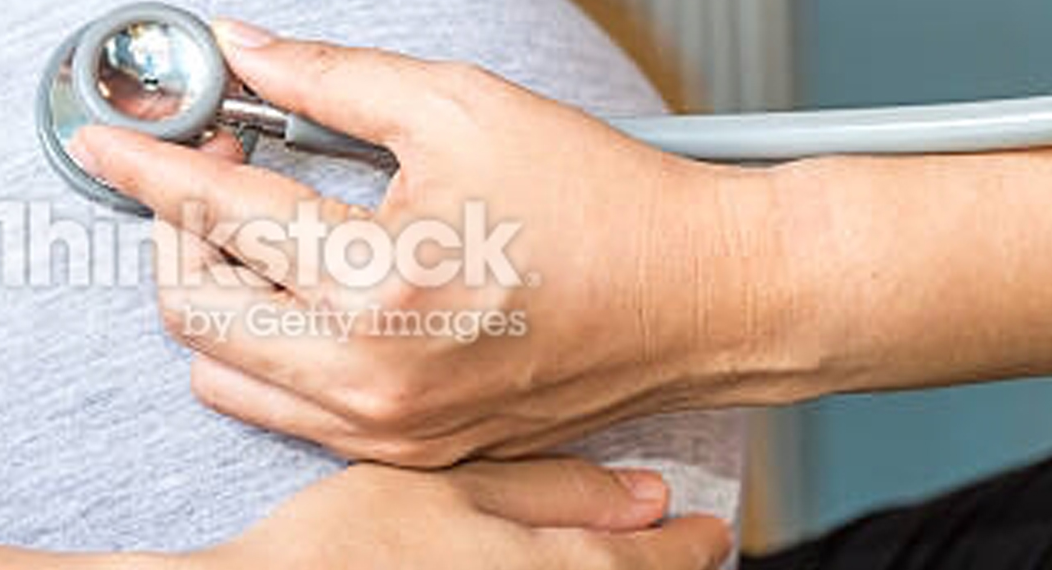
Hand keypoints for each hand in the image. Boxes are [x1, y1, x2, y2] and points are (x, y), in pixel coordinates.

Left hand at [68, 19, 820, 465]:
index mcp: (380, 286)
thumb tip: (244, 53)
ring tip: (264, 228)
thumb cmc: (606, 206)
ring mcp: (386, 428)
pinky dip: (265, 346)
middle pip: (191, 308)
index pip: (213, 217)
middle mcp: (373, 377)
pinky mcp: (404, 450)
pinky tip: (306, 286)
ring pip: (222, 371)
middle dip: (177, 228)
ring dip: (216, 292)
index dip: (146, 164)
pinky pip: (283, 409)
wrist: (701, 298)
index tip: (109, 139)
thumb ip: (330, 81)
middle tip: (218, 165)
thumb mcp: (458, 107)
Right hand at [174, 459, 729, 569]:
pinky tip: (526, 567)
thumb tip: (648, 495)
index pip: (650, 563)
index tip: (706, 532)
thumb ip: (550, 488)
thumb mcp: (448, 487)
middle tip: (681, 551)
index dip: (685, 545)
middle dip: (657, 568)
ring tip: (607, 558)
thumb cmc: (345, 546)